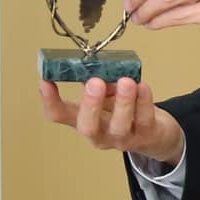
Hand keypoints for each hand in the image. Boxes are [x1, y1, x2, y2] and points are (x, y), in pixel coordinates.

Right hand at [37, 77, 183, 166]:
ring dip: (122, 102)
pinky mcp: (147, 136)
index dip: (49, 101)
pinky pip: (144, 119)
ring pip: (120, 125)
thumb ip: (98, 81)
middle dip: (91, 104)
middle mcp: (100, 134)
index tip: (45, 81)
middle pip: (88, 127)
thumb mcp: (105, 96)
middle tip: (94, 82)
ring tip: (125, 81)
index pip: (59, 115)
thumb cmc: (125, 111)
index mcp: (84, 120)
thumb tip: (93, 61)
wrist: (154, 134)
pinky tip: (142, 86)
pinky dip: (144, 102)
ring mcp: (123, 138)